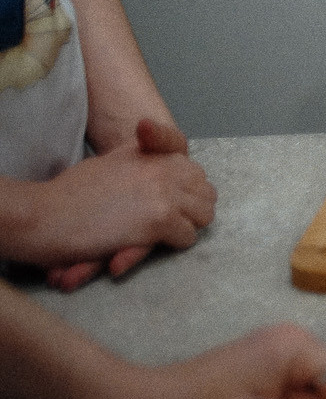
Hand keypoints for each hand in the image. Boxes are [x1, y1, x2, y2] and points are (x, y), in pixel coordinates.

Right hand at [12, 121, 213, 276]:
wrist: (45, 214)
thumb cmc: (69, 194)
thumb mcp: (111, 164)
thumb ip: (139, 160)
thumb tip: (158, 166)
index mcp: (152, 153)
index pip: (195, 170)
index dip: (188, 189)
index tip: (177, 202)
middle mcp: (165, 168)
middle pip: (206, 192)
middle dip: (193, 209)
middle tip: (176, 224)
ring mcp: (165, 193)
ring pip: (204, 214)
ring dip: (188, 227)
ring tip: (168, 236)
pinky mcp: (159, 221)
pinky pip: (187, 236)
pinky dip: (174, 245)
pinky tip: (155, 245)